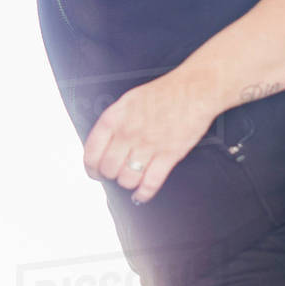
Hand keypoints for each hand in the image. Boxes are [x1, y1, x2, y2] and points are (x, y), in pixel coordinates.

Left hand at [82, 67, 218, 202]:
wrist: (194, 90)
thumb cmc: (163, 93)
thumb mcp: (128, 101)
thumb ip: (114, 122)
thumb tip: (103, 143)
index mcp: (115, 118)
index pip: (92, 152)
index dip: (91, 167)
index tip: (94, 171)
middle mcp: (128, 133)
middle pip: (108, 169)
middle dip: (109, 175)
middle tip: (114, 174)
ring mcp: (148, 145)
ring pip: (127, 179)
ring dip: (126, 183)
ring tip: (130, 179)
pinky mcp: (169, 155)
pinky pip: (150, 183)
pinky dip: (144, 194)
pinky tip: (141, 195)